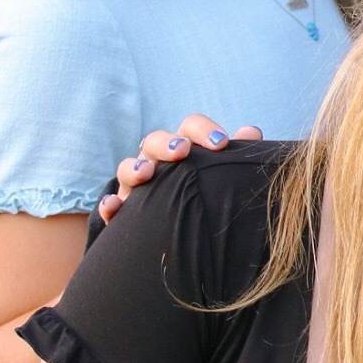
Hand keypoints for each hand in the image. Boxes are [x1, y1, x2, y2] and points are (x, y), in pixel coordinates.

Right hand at [95, 115, 261, 223]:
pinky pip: (110, 205)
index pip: (190, 128)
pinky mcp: (123, 211)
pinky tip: (115, 206)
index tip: (222, 143)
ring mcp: (135, 184)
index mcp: (184, 147)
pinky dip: (109, 204)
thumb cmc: (206, 193)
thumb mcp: (220, 175)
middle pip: (154, 141)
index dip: (203, 130)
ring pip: (127, 168)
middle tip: (183, 150)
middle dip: (167, 143)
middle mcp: (157, 160)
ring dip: (134, 168)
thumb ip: (234, 156)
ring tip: (145, 173)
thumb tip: (252, 132)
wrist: (183, 235)